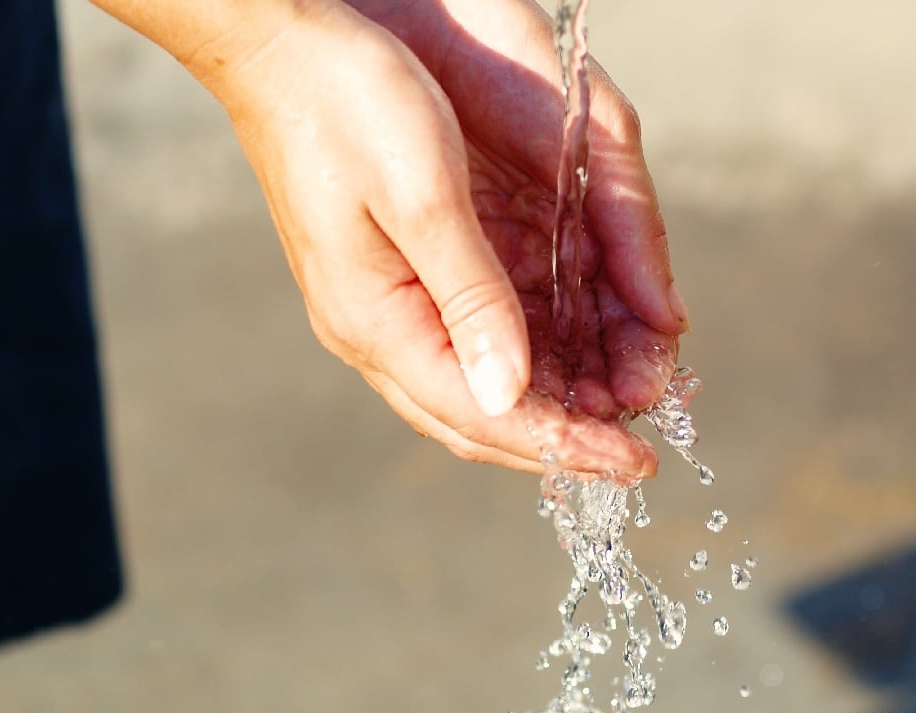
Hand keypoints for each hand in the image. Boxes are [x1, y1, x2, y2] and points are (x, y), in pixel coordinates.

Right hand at [194, 0, 689, 474]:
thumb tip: (509, 395)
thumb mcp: (424, 198)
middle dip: (560, 442)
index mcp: (376, 321)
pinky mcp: (393, 279)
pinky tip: (568, 360)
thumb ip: (471, 299)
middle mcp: (373, 330)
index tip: (634, 463)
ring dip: (547, 406)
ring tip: (616, 410)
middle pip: (477, 418)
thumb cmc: (348, 104)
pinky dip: (524, 362)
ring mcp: (379, 308)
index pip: (482, 414)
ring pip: (473, 387)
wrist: (281, 47)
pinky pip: (465, 345)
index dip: (563, 445)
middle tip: (635, 452)